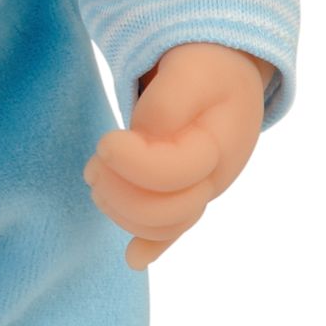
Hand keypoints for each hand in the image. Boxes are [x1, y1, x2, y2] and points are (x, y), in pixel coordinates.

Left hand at [82, 42, 271, 271]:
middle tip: (94, 164)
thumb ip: (165, 105)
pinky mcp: (189, 196)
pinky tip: (133, 258)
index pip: (174, 172)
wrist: (231, 71)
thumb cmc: (205, 68)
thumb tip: (140, 141)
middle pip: (168, 211)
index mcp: (218, 144)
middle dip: (120, 192)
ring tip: (97, 176)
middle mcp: (213, 177)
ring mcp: (202, 191)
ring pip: (163, 225)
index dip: (132, 163)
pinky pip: (173, 230)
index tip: (105, 142)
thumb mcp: (189, 70)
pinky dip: (152, 246)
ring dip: (120, 209)